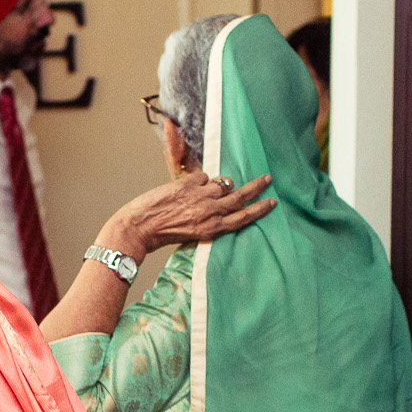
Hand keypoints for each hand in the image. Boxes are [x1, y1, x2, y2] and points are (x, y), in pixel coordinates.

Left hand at [102, 169, 274, 254]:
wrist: (139, 227)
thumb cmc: (163, 235)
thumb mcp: (192, 233)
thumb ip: (208, 219)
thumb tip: (219, 203)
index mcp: (213, 228)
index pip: (243, 217)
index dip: (259, 209)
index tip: (272, 202)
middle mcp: (210, 212)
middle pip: (240, 197)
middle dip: (256, 187)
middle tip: (268, 178)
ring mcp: (200, 195)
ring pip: (220, 184)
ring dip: (217, 185)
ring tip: (205, 191)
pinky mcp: (188, 183)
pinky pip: (202, 176)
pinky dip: (198, 180)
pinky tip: (186, 189)